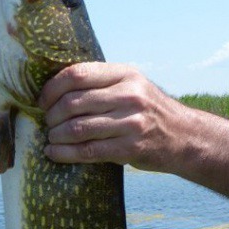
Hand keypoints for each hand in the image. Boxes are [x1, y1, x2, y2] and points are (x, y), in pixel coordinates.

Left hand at [39, 63, 182, 170]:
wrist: (184, 137)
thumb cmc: (150, 111)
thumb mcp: (133, 86)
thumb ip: (103, 83)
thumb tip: (57, 88)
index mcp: (125, 74)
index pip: (77, 74)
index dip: (52, 88)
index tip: (43, 101)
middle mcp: (129, 96)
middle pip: (73, 102)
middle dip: (52, 115)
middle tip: (47, 122)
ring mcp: (131, 123)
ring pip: (78, 128)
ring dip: (56, 135)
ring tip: (51, 138)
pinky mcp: (131, 148)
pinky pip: (88, 151)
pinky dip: (65, 153)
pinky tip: (54, 153)